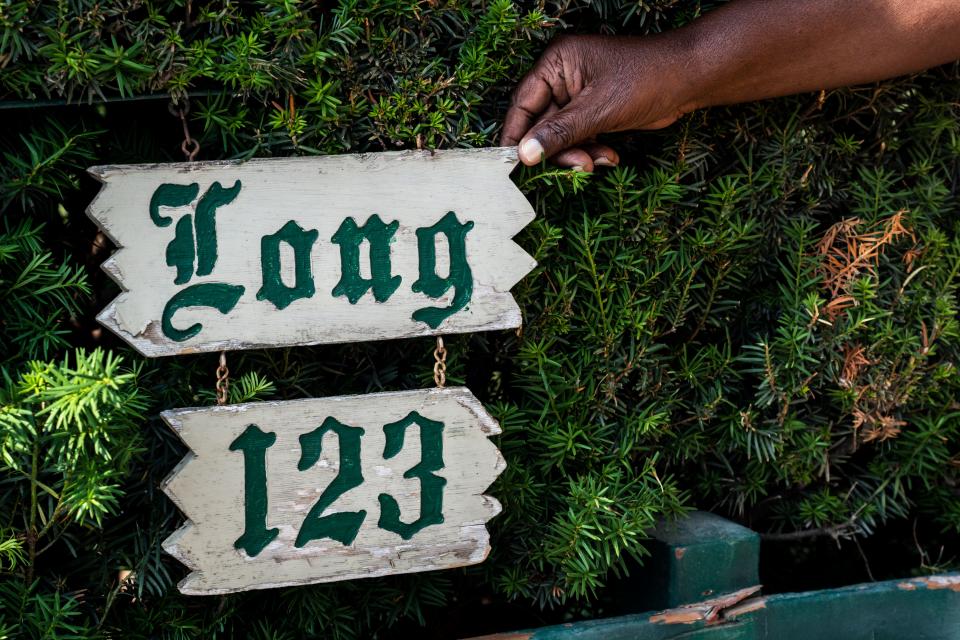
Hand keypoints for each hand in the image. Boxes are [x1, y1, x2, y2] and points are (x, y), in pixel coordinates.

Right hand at [501, 35, 689, 170]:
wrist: (690, 79)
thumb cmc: (647, 79)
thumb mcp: (599, 110)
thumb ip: (559, 133)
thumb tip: (525, 154)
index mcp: (557, 63)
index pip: (523, 104)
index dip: (516, 136)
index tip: (513, 165)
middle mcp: (563, 77)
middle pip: (541, 124)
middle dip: (558, 150)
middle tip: (576, 166)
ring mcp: (578, 95)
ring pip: (560, 136)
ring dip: (577, 154)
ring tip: (596, 162)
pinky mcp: (593, 112)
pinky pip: (579, 138)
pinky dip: (590, 151)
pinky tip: (609, 157)